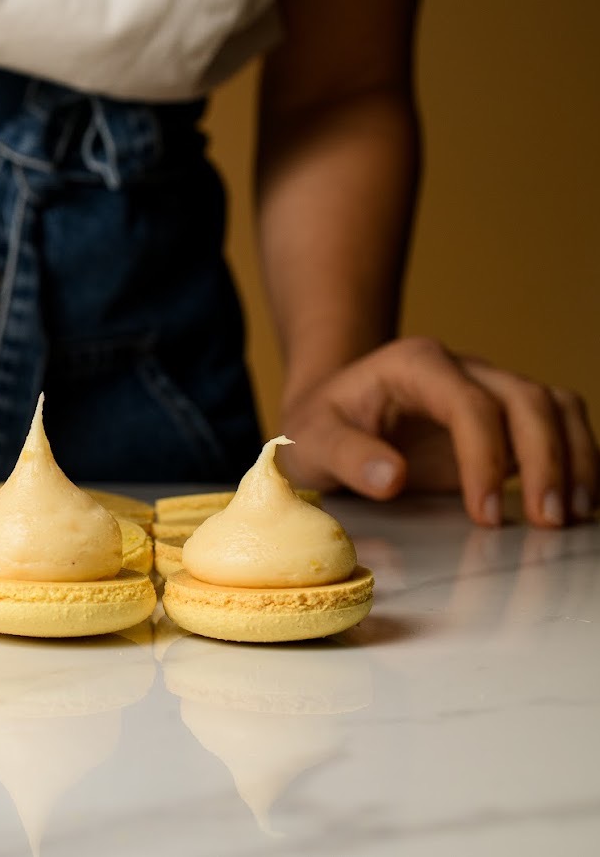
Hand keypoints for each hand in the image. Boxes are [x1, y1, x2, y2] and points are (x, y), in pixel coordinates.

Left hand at [279, 337, 597, 527]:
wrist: (328, 413)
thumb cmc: (319, 425)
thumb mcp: (311, 441)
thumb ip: (347, 457)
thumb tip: (394, 479)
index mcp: (414, 365)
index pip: (469, 403)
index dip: (485, 456)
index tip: (482, 513)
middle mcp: (460, 369)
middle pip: (525, 399)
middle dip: (545, 458)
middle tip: (546, 519)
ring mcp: (487, 390)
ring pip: (553, 406)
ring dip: (573, 457)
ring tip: (571, 516)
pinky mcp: (502, 419)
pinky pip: (556, 425)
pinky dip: (575, 457)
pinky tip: (577, 503)